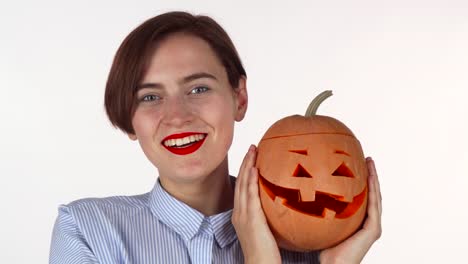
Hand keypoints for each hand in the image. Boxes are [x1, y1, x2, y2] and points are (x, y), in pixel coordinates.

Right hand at [232, 145, 280, 263]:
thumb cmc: (265, 252)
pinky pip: (250, 195)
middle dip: (246, 163)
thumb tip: (284, 205)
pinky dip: (251, 180)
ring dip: (248, 165)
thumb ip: (270, 216)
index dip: (246, 171)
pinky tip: (257, 169)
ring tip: (254, 151)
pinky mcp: (251, 217)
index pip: (242, 187)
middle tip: (252, 147)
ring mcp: (243, 214)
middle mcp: (239, 212)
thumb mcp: (266, 230)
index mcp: (241, 214)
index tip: (252, 157)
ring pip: (244, 184)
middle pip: (240, 181)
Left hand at [319, 157, 381, 263]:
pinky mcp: (372, 229)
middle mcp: (367, 222)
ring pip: (375, 196)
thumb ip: (319, 208)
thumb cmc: (323, 248)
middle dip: (371, 175)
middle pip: (371, 194)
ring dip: (374, 178)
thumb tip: (300, 191)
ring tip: (370, 162)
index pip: (362, 197)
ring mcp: (372, 226)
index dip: (362, 181)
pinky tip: (370, 176)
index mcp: (358, 221)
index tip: (357, 165)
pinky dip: (373, 189)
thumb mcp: (321, 221)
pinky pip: (374, 205)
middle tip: (367, 158)